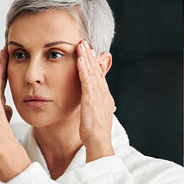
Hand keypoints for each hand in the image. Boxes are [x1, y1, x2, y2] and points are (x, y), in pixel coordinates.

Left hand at [76, 40, 115, 161]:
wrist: (98, 141)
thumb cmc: (95, 132)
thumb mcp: (95, 116)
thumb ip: (93, 107)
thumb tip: (92, 104)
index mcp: (103, 97)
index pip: (98, 76)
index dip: (93, 63)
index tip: (88, 52)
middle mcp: (102, 93)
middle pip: (96, 70)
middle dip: (90, 55)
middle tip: (84, 42)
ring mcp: (97, 95)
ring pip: (92, 72)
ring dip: (86, 57)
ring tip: (81, 45)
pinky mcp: (91, 98)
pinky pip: (87, 80)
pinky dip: (84, 68)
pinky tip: (80, 59)